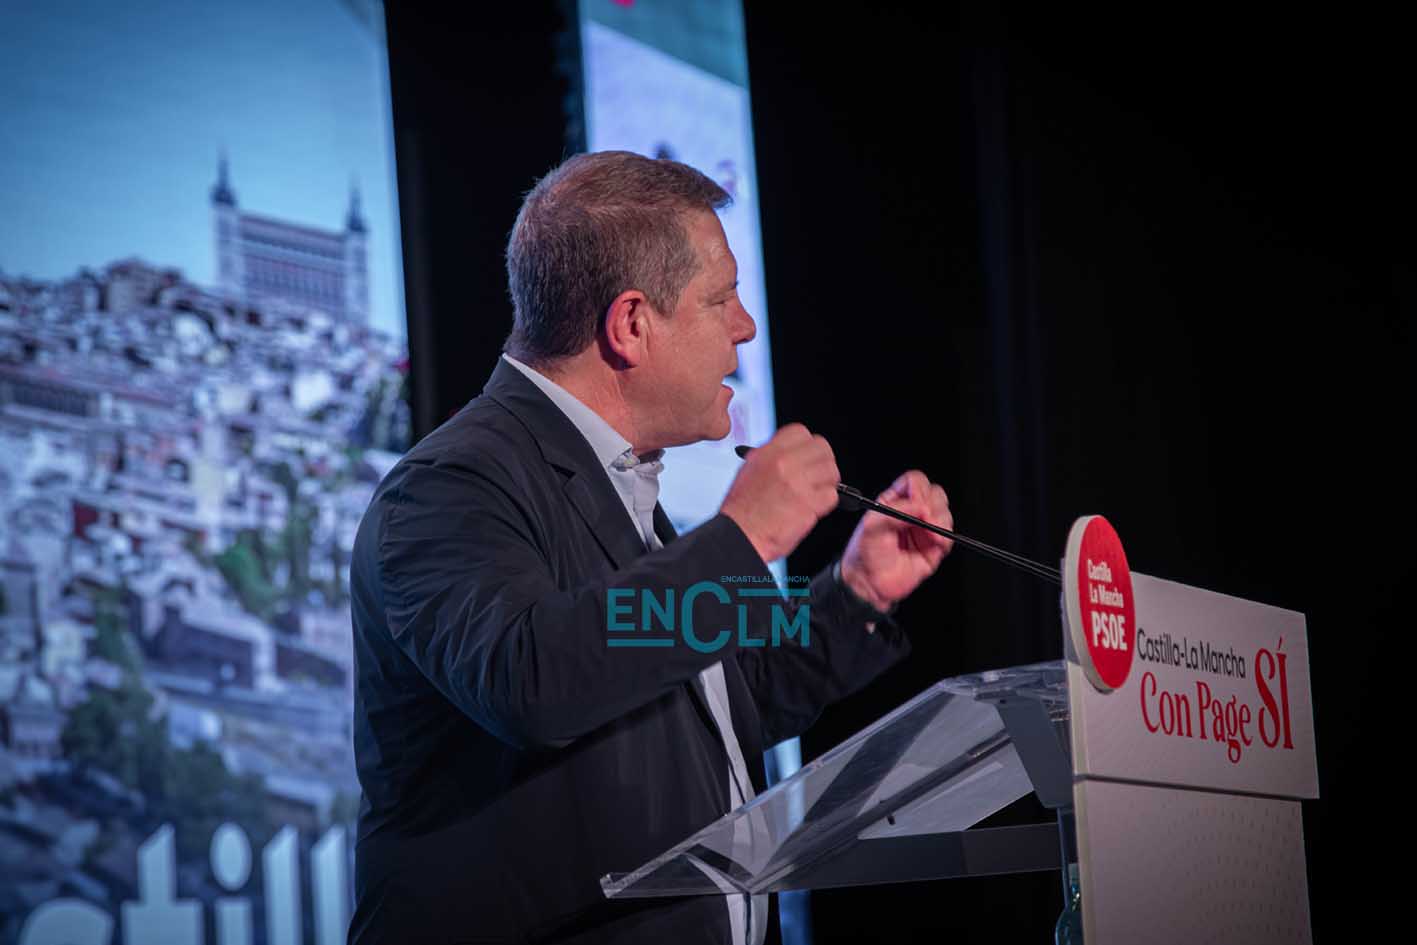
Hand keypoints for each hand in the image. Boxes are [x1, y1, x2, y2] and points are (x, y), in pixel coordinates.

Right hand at [720, 424, 839, 562]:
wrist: (741, 536)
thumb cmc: (742, 511)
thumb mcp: (750, 471)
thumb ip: (772, 458)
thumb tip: (792, 453)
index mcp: (768, 453)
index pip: (800, 432)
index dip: (808, 444)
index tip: (808, 454)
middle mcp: (784, 464)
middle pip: (822, 448)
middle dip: (823, 461)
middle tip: (819, 473)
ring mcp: (798, 482)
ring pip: (831, 471)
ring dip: (827, 483)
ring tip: (817, 492)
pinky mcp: (809, 504)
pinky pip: (832, 495)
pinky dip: (826, 503)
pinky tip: (814, 507)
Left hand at [840, 470, 952, 610]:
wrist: (869, 584)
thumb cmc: (864, 553)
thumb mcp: (872, 525)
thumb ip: (896, 511)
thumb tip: (921, 507)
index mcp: (895, 502)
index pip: (914, 482)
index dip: (919, 489)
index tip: (916, 503)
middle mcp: (912, 513)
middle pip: (935, 494)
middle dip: (933, 504)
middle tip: (925, 518)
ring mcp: (924, 530)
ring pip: (945, 513)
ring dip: (941, 521)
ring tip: (930, 534)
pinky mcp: (934, 548)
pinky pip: (949, 536)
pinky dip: (946, 537)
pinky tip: (936, 543)